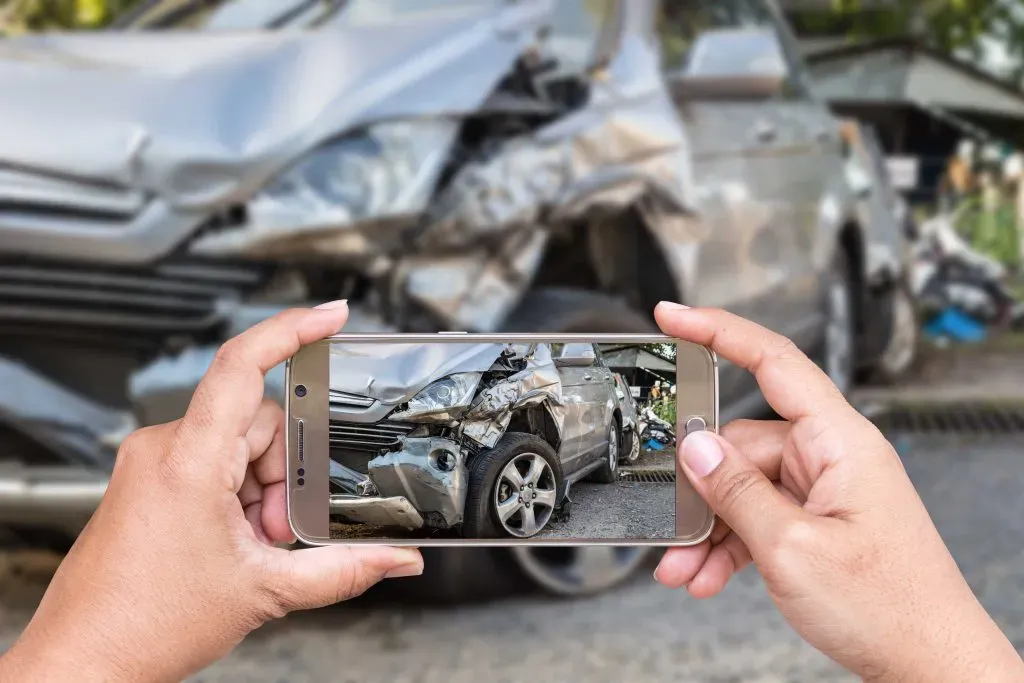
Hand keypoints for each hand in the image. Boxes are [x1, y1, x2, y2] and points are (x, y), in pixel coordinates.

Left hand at [0, 303, 422, 682]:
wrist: (85, 659)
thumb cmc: (146, 624)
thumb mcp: (265, 591)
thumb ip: (344, 570)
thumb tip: (396, 558)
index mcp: (189, 459)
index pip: (242, 364)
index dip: (292, 329)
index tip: (331, 315)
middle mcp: (163, 448)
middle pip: (259, 424)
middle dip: (285, 476)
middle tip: (278, 531)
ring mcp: (153, 462)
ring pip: (240, 447)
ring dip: (263, 491)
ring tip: (252, 545)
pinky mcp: (149, 479)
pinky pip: (213, 463)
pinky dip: (239, 496)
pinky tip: (236, 540)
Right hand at [653, 303, 1022, 682]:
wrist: (931, 664)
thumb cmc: (889, 607)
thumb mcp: (790, 548)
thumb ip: (735, 491)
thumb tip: (695, 447)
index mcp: (840, 441)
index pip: (775, 361)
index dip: (719, 330)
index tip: (675, 317)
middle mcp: (833, 456)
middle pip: (743, 444)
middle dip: (701, 489)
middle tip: (672, 527)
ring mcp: (825, 489)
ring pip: (744, 487)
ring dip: (710, 528)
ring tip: (686, 568)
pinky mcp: (818, 520)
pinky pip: (759, 516)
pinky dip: (730, 544)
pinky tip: (708, 574)